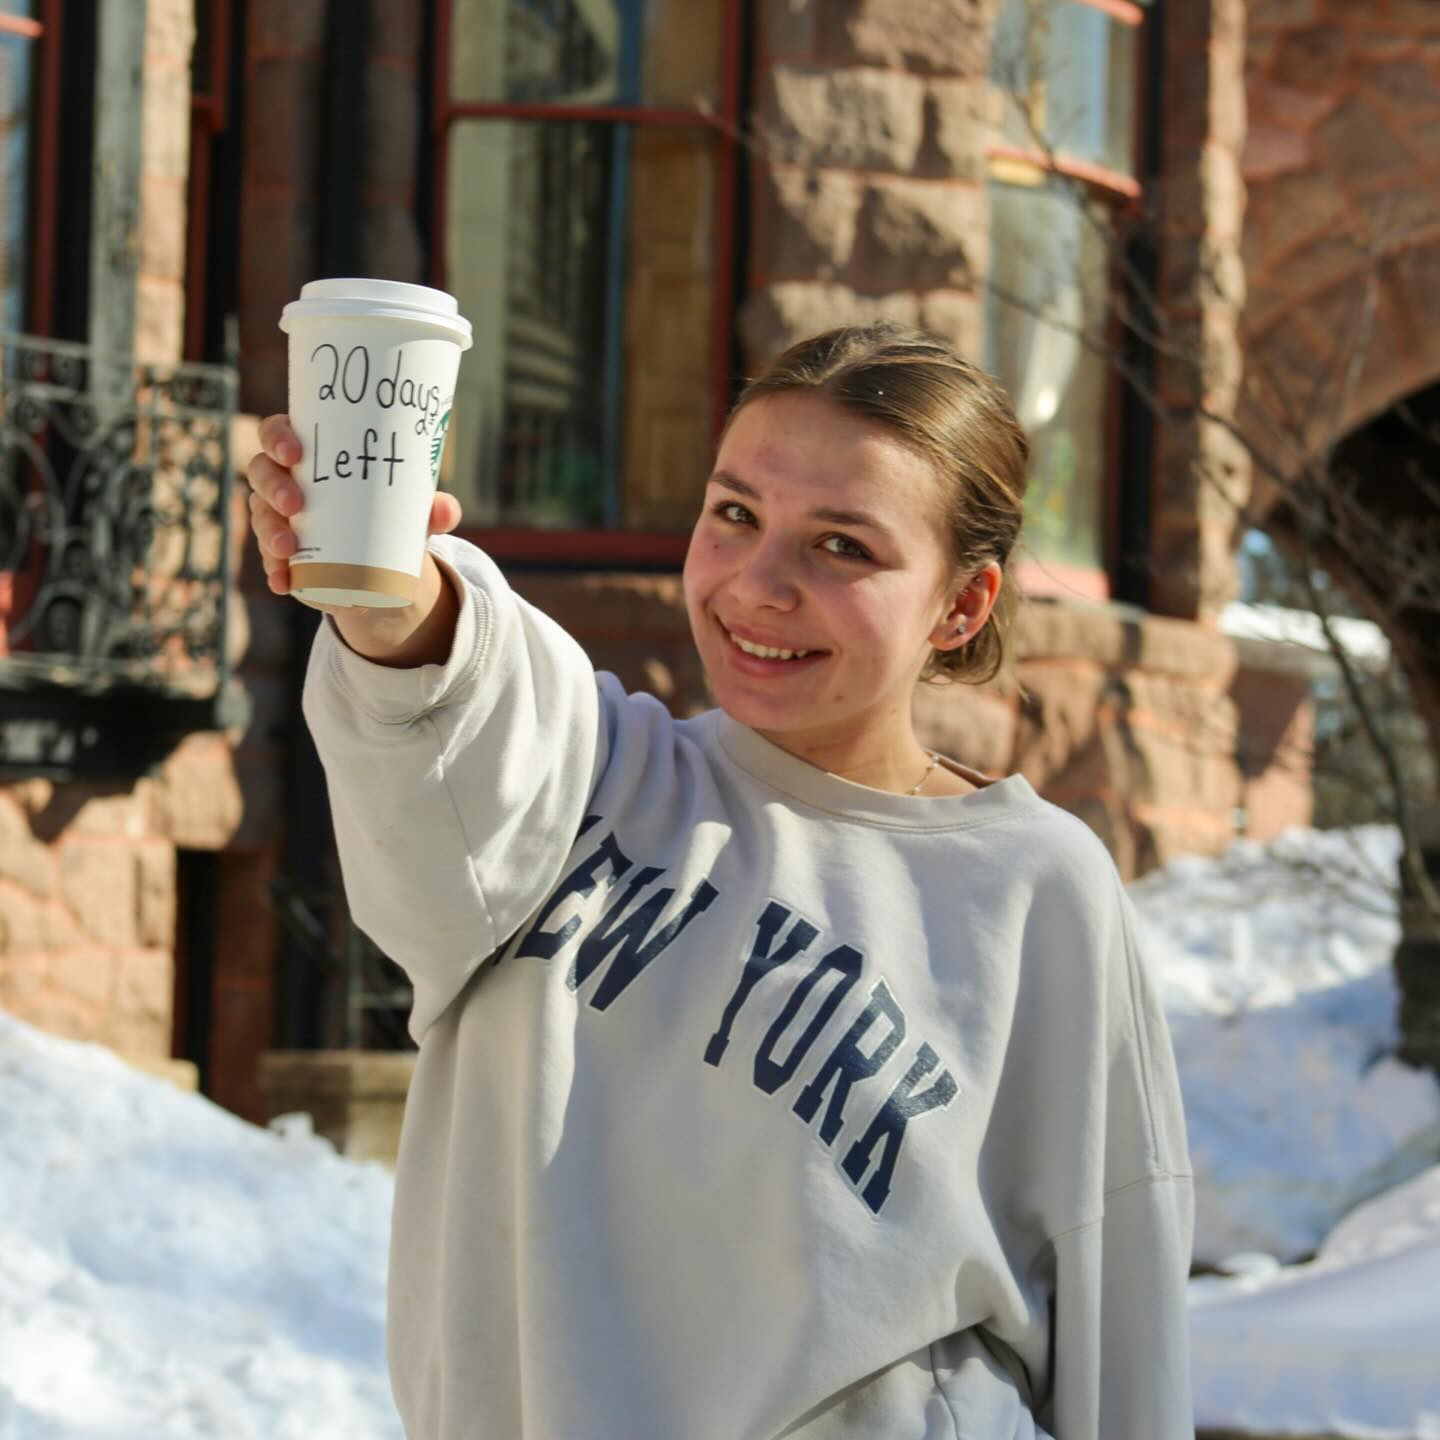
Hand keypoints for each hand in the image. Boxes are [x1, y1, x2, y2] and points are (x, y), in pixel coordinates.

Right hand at [245, 413, 463, 611]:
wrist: (380, 558)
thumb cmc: (386, 510)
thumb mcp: (407, 507)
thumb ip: (430, 508)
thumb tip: (447, 511)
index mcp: (308, 452)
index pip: (277, 432)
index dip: (277, 437)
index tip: (295, 453)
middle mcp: (284, 479)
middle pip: (262, 473)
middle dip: (273, 487)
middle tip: (295, 504)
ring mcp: (277, 516)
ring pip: (262, 516)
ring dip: (269, 531)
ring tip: (289, 548)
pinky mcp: (282, 552)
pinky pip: (270, 559)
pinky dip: (276, 572)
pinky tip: (284, 582)